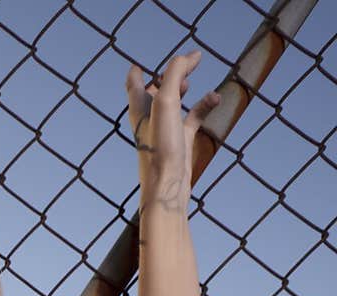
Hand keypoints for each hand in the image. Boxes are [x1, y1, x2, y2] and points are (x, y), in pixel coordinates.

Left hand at [126, 50, 219, 211]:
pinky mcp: (181, 142)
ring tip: (193, 79)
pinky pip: (193, 118)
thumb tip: (189, 56)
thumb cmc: (161, 147)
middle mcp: (150, 119)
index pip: (133, 84)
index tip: (137, 65)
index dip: (136, 73)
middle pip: (155, 90)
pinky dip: (204, 106)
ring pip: (175, 103)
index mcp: (139, 108)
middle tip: (186, 63)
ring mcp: (166, 130)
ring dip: (184, 88)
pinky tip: (215, 99)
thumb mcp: (166, 101)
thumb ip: (175, 74)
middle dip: (167, 76)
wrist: (168, 186)